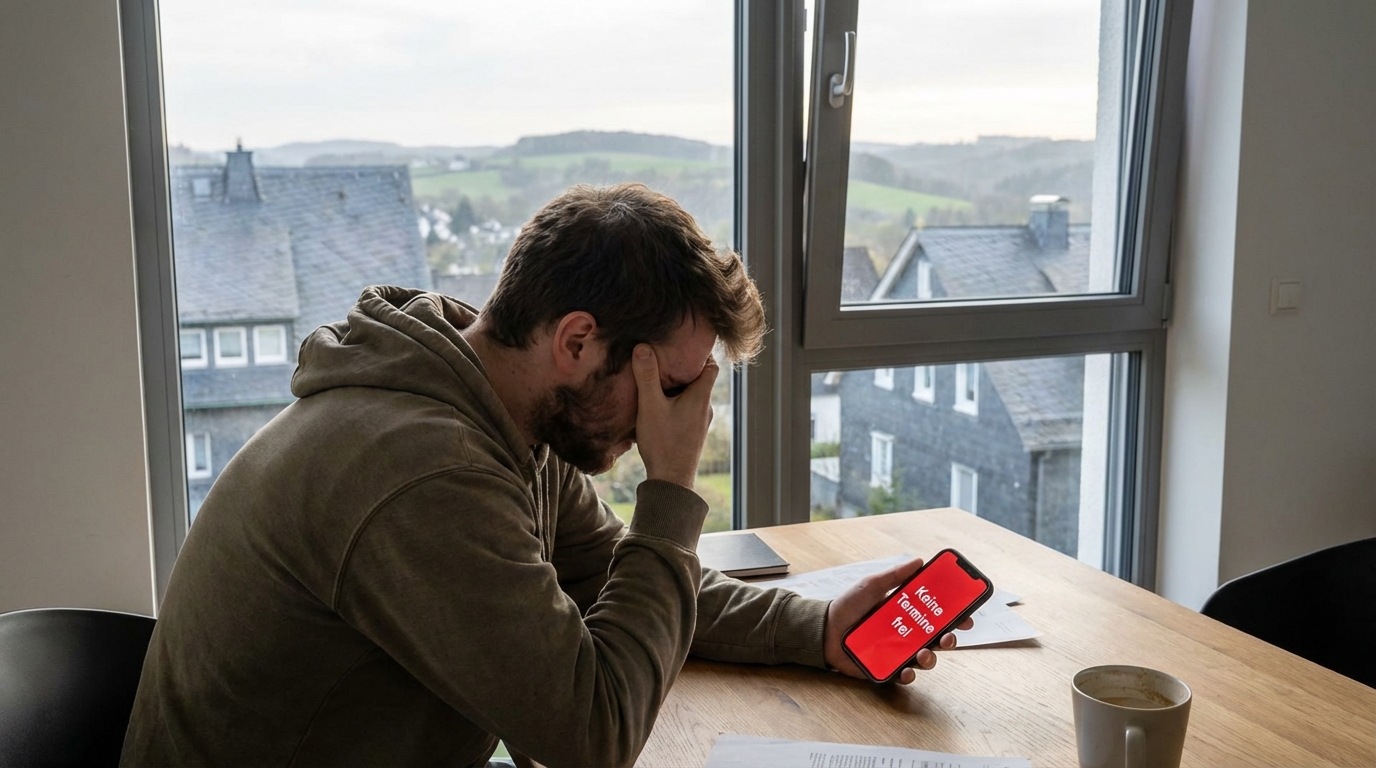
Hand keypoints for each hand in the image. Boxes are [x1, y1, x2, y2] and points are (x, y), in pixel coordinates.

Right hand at [632, 344, 717, 488]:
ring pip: (693, 395)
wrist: (672, 482)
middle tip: (665, 358)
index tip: (683, 345)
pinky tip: (659, 405)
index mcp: (701, 397)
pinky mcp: (693, 433)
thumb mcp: (650, 406)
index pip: (711, 365)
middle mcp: (705, 408)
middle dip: (684, 368)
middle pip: (700, 379)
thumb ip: (646, 377)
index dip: (700, 352)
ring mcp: (700, 422)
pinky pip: (688, 409)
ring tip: (658, 380)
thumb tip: (642, 347)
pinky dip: (677, 402)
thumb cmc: (663, 443)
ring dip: (679, 387)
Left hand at [823, 557, 974, 684]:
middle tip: (949, 636)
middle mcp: (906, 634)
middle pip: (937, 639)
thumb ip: (895, 575)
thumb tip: (919, 561)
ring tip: (924, 653)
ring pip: (925, 658)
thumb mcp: (872, 585)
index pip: (938, 616)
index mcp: (907, 613)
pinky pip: (903, 675)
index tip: (968, 615)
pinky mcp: (886, 668)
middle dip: (950, 639)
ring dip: (931, 658)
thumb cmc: (848, 605)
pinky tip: (907, 670)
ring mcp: (897, 652)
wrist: (823, 629)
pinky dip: (909, 675)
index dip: (956, 617)